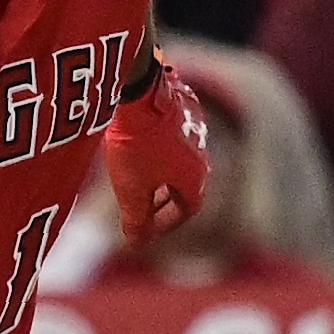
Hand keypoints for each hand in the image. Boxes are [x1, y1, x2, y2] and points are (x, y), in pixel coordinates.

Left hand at [105, 63, 210, 246]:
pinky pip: (175, 133)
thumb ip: (136, 220)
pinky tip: (138, 142)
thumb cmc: (136, 145)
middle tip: (141, 207)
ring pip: (180, 158)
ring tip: (136, 176)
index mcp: (194, 178)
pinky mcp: (184, 105)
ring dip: (160, 173)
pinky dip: (159, 147)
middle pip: (185, 184)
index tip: (147, 229)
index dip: (166, 223)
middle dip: (163, 200)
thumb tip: (138, 242)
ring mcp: (195, 127)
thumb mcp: (131, 190)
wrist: (138, 91)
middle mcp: (202, 154)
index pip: (188, 209)